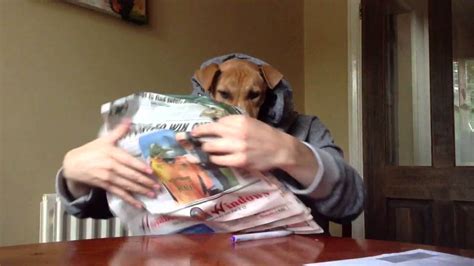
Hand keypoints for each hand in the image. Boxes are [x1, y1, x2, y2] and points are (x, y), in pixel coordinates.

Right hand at [62, 120, 158, 208]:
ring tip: (152, 194)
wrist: (73, 164)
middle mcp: (111, 166)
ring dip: (140, 191)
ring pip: (127, 185)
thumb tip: (129, 119)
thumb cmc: (90, 150)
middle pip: (130, 175)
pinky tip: (139, 204)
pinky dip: (130, 199)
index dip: (140, 167)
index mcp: (112, 153)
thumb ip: (119, 131)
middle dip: (145, 182)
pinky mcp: (105, 186)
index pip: (129, 161)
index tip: (151, 172)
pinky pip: (119, 193)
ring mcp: (108, 177)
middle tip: (158, 187)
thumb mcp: (104, 140)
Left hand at [191, 115, 318, 186]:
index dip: (201, 129)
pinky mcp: (240, 161)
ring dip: (205, 150)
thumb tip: (212, 125)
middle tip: (193, 143)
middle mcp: (238, 132)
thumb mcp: (249, 122)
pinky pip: (219, 161)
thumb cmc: (263, 134)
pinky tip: (214, 159)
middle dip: (199, 140)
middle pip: (209, 135)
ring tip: (203, 151)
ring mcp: (238, 148)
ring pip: (211, 149)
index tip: (192, 132)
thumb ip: (231, 123)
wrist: (280, 149)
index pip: (214, 124)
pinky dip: (214, 160)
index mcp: (239, 120)